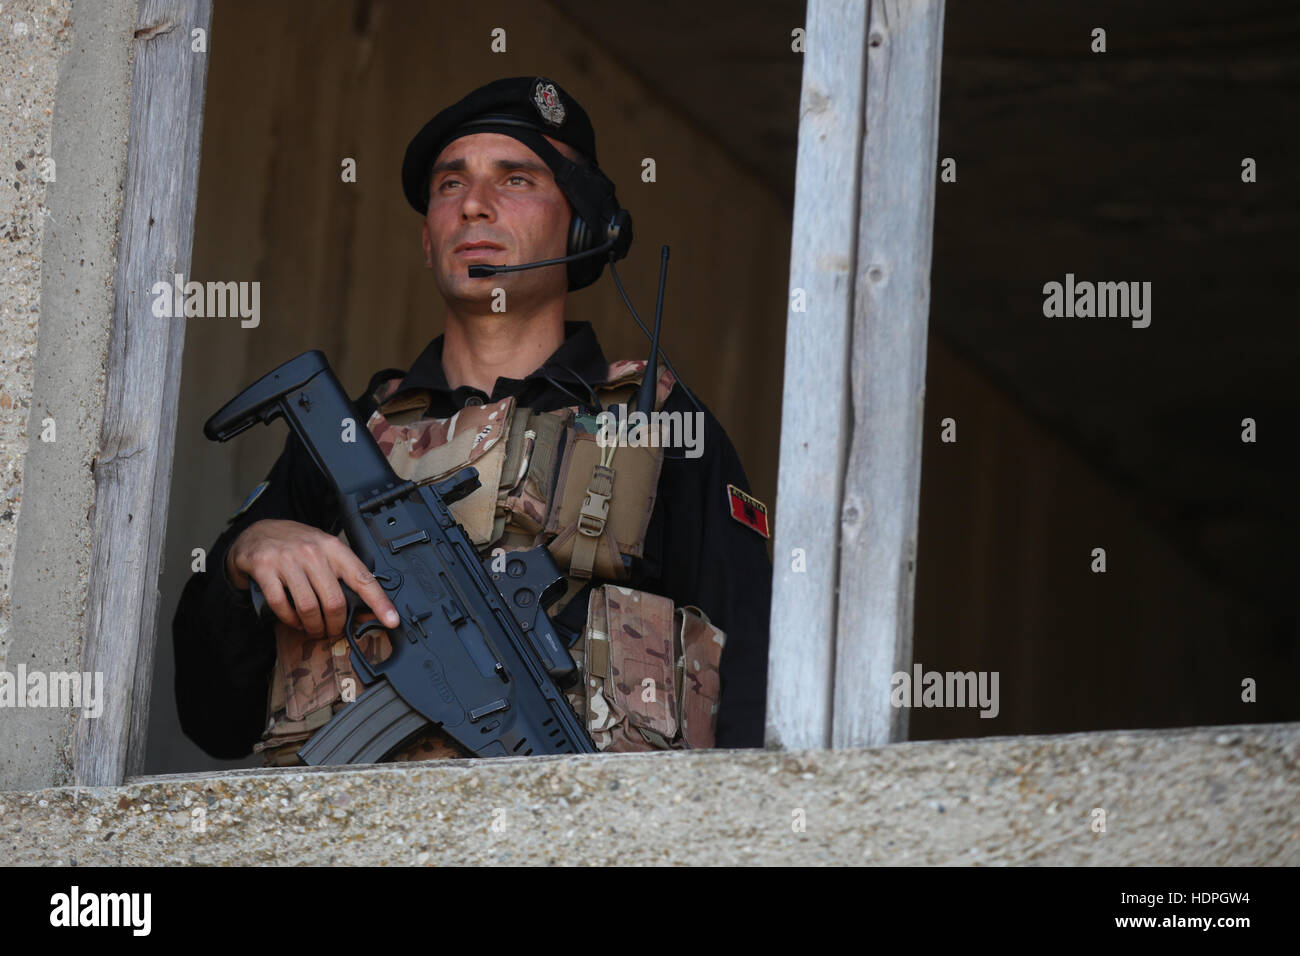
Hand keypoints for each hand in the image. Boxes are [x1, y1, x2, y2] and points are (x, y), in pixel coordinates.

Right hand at [225, 519, 400, 637]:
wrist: (258, 532)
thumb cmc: (297, 546)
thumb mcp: (324, 553)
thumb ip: (343, 578)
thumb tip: (365, 612)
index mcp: (334, 548)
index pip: (363, 578)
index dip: (380, 602)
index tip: (392, 620)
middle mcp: (312, 552)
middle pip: (334, 601)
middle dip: (335, 624)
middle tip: (332, 631)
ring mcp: (287, 559)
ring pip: (309, 607)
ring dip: (313, 626)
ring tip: (313, 628)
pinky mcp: (265, 568)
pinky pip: (281, 605)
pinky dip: (289, 620)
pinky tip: (294, 620)